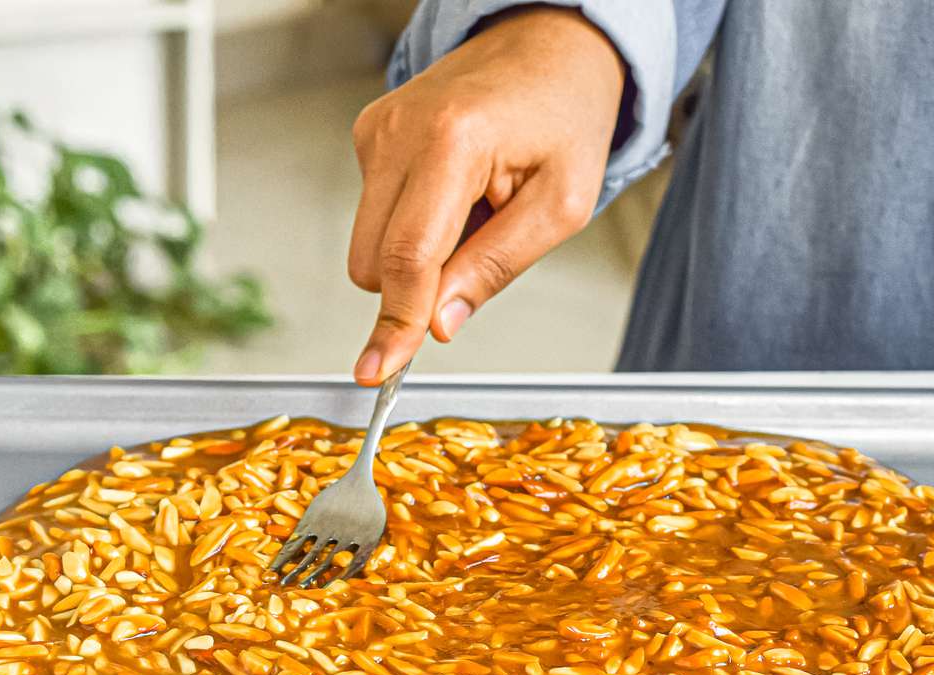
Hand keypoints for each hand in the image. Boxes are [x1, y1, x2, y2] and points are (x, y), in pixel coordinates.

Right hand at [347, 6, 624, 383]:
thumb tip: (441, 324)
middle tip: (481, 253)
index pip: (408, 257)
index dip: (396, 323)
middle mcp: (400, 130)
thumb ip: (497, 267)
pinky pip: (376, 215)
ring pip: (368, 245)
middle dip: (417, 286)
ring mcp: (377, 130)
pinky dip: (414, 223)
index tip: (379, 370)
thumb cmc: (565, 115)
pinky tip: (457, 191)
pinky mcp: (369, 135)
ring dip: (419, 253)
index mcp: (453, 142)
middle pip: (372, 261)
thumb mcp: (562, 205)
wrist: (549, 45)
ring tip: (476, 209)